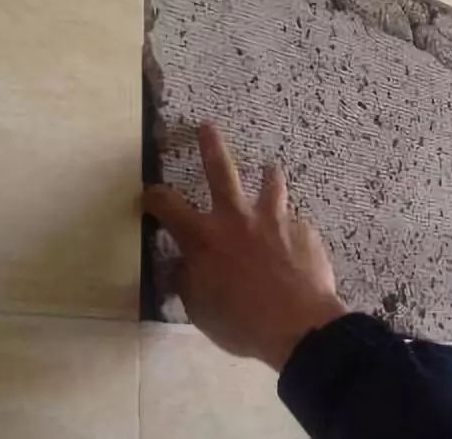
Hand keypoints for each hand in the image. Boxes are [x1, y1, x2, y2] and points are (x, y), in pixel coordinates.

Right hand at [144, 122, 346, 370]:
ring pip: (270, 185)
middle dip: (210, 145)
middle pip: (220, 170)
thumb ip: (187, 281)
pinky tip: (294, 243)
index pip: (167, 204)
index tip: (148, 193)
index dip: (153, 196)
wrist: (299, 325)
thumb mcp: (200, 308)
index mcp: (203, 237)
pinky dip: (290, 228)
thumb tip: (180, 266)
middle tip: (208, 126)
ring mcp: (274, 220)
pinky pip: (294, 223)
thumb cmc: (241, 322)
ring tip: (270, 168)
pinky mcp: (303, 230)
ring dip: (268, 175)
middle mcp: (236, 218)